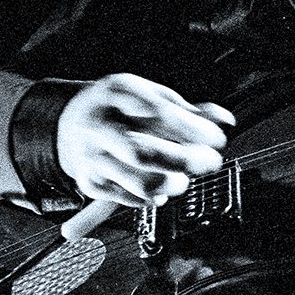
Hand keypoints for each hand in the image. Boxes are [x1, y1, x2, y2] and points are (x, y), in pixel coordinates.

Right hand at [56, 74, 235, 209]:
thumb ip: (188, 110)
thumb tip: (225, 120)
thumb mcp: (151, 96)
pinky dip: (155, 197)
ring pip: (142, 184)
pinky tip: (160, 184)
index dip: (194, 130)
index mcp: (117, 94)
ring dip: (175, 184)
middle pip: (146, 154)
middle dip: (188, 161)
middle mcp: (99, 125)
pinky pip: (133, 200)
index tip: (217, 139)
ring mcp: (92, 157)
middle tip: (209, 162)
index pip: (159, 114)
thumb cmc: (121, 108)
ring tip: (182, 176)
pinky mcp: (91, 183)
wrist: (70, 122)